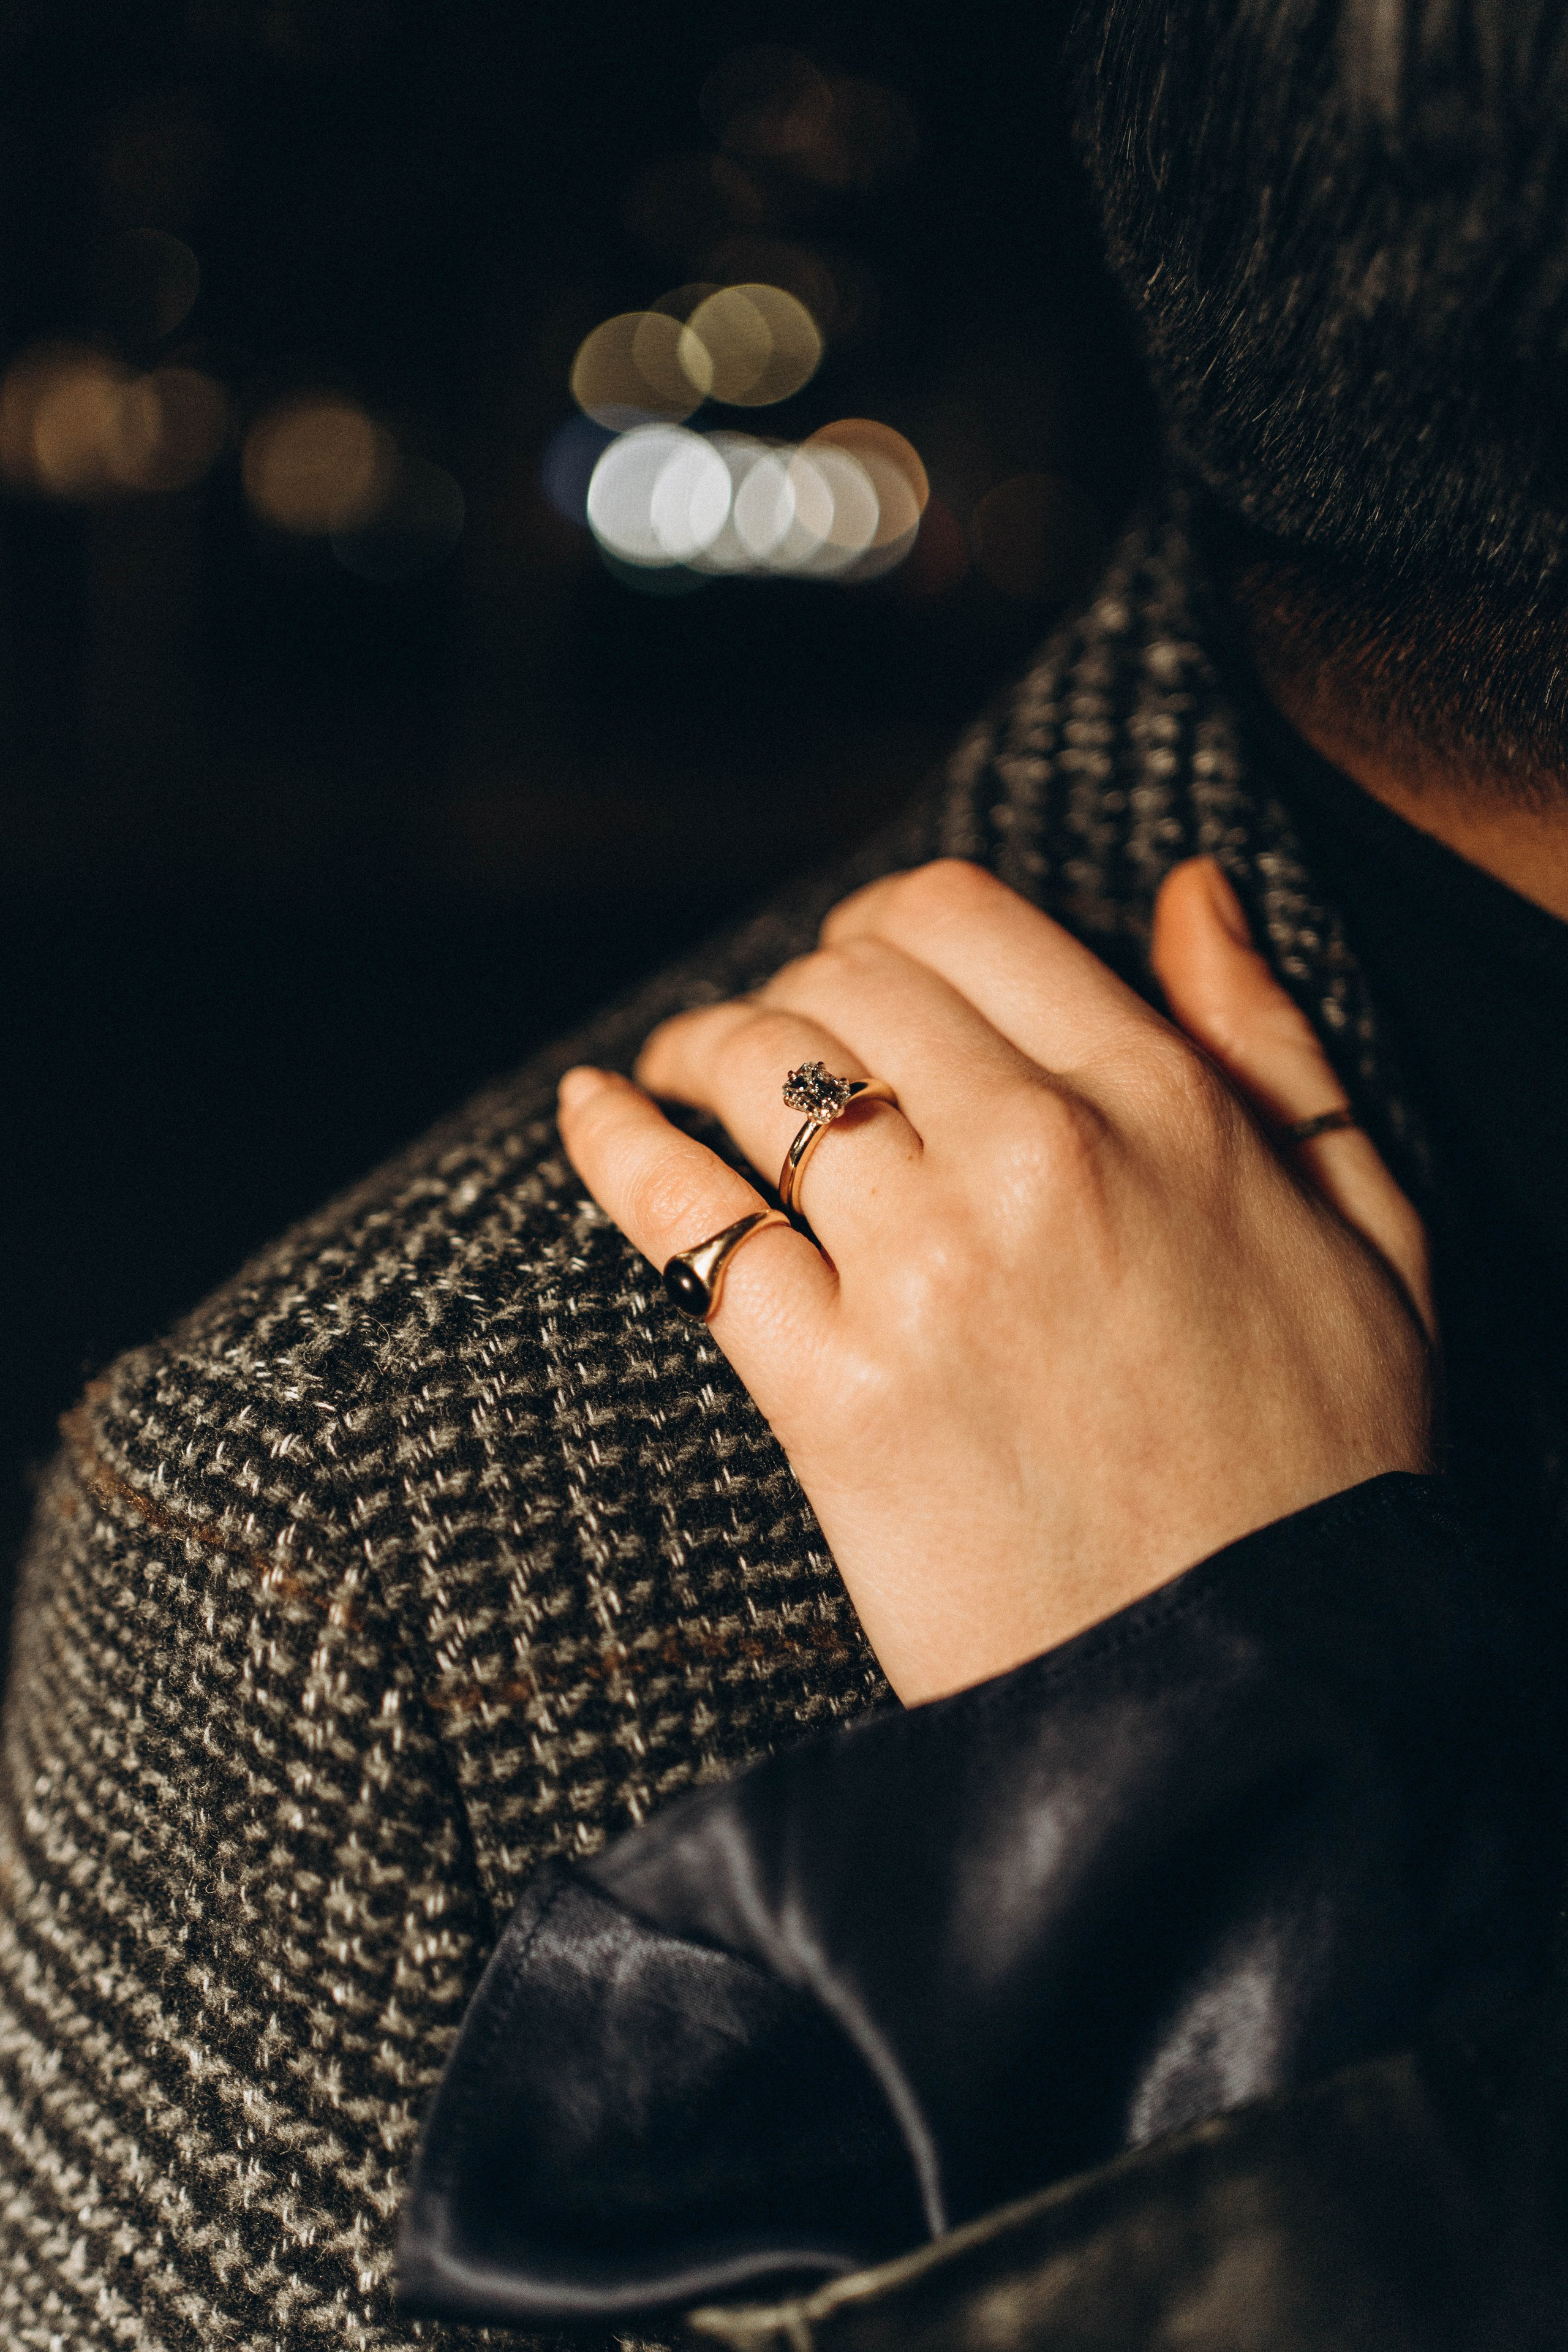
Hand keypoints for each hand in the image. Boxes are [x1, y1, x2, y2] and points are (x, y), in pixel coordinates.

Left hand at [557, 859, 1434, 1703]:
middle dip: (798, 986)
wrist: (1258, 1699)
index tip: (863, 964)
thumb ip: (1274, 1047)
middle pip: (846, 981)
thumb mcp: (1369, 1237)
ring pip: (759, 1075)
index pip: (963, 920)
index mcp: (1163, 1106)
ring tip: (677, 1069)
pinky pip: (688, 1219)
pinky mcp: (830, 1395)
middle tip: (774, 1033)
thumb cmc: (1324, 1475)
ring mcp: (923, 1273)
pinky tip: (588, 1108)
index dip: (891, 924)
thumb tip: (1189, 892)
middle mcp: (1033, 1157)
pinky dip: (616, 1144)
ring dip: (701, 1049)